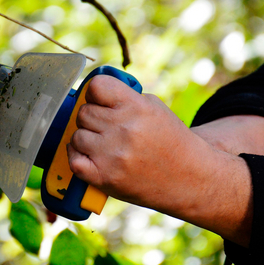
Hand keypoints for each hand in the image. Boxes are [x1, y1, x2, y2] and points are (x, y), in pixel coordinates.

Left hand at [67, 75, 252, 245]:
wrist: (190, 178)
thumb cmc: (169, 140)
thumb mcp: (154, 107)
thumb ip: (123, 96)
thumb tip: (90, 91)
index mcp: (136, 107)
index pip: (96, 86)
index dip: (95, 93)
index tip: (100, 100)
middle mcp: (123, 129)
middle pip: (84, 112)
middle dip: (93, 118)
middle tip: (108, 127)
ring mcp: (113, 155)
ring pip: (76, 135)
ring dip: (86, 139)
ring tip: (104, 144)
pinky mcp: (104, 178)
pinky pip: (73, 160)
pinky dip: (77, 157)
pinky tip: (90, 156)